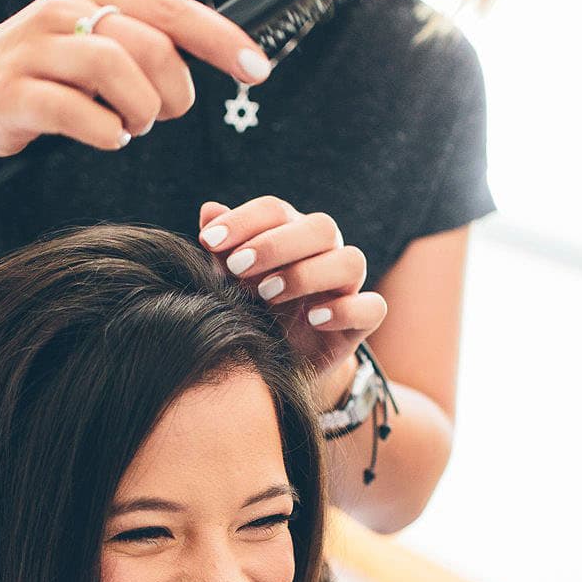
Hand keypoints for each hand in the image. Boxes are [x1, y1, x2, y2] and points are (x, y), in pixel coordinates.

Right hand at [0, 0, 270, 159]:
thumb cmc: (43, 73)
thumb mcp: (95, 40)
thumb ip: (145, 41)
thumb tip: (216, 54)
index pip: (173, 10)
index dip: (220, 40)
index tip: (256, 69)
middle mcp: (66, 10)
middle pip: (151, 45)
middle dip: (173, 92)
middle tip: (163, 115)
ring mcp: (36, 50)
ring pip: (115, 71)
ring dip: (140, 112)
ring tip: (131, 125)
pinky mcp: (14, 93)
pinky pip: (78, 114)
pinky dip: (107, 134)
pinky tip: (107, 136)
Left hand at [198, 198, 387, 383]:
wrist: (268, 371)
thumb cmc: (248, 317)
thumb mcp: (227, 287)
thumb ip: (220, 253)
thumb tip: (209, 210)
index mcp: (290, 235)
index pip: (276, 211)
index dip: (244, 220)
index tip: (208, 241)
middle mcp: (325, 254)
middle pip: (321, 227)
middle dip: (276, 244)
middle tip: (237, 268)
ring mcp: (346, 288)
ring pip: (351, 261)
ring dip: (307, 274)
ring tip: (268, 296)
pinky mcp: (360, 323)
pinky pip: (373, 307)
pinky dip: (345, 310)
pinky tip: (313, 320)